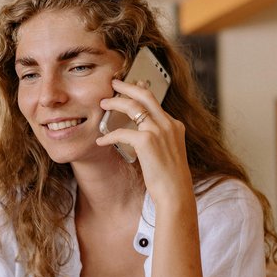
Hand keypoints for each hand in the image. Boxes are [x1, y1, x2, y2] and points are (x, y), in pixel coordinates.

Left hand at [97, 79, 193, 207]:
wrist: (175, 193)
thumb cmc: (170, 178)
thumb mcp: (168, 152)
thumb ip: (159, 139)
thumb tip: (142, 135)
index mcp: (175, 125)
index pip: (155, 102)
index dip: (141, 92)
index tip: (133, 85)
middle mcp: (168, 124)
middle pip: (145, 95)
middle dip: (127, 86)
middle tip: (114, 84)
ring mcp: (158, 130)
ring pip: (132, 106)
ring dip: (115, 103)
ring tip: (103, 104)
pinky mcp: (146, 141)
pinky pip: (121, 132)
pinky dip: (108, 136)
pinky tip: (100, 141)